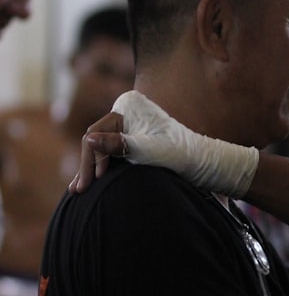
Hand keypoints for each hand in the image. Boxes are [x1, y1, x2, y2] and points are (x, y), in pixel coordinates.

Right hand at [69, 90, 258, 196]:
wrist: (203, 161)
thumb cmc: (178, 154)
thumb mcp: (146, 151)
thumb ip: (118, 145)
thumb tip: (89, 139)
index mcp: (128, 104)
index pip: (97, 133)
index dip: (92, 158)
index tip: (91, 182)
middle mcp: (127, 108)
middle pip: (99, 139)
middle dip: (89, 165)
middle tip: (78, 191)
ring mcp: (131, 121)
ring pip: (104, 146)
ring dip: (94, 167)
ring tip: (80, 190)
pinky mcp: (136, 134)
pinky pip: (114, 150)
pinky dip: (105, 165)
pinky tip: (95, 180)